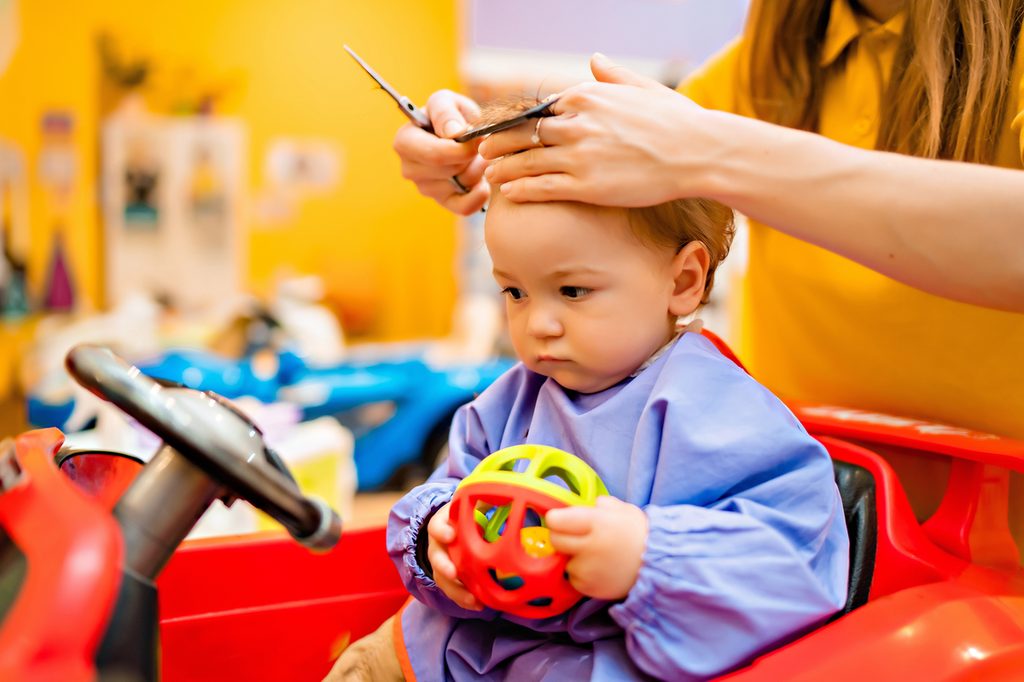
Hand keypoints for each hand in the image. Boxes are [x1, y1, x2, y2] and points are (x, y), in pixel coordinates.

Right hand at [393, 89, 489, 214]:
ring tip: (477, 157)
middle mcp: (409, 168)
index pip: (434, 155)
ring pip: (459, 186)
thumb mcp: (447, 101)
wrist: (462, 131)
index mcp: (405, 141)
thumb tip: (453, 133)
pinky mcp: (442, 201)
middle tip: (480, 146)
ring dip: (477, 171)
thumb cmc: (451, 114)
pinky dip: (479, 196)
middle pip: (449, 171)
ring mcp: (424, 188)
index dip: (461, 150)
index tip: (477, 140)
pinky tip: (483, 182)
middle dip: (470, 158)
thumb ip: (447, 112)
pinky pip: (464, 207)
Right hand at [426, 502, 483, 609]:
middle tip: (454, 573)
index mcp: (443, 524)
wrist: (456, 528)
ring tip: (472, 599)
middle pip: (436, 556)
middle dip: (444, 565)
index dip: (442, 531)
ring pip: (442, 578)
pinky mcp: (448, 578)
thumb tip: (511, 496)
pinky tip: (478, 605)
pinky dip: (463, 599)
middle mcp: (438, 545)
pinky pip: (452, 590)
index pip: (437, 526)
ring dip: (456, 590)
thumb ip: (485, 502)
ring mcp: (441, 562)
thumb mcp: (473, 505)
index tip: (451, 535)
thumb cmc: (468, 515)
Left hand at [480, 53, 709, 206]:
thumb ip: (611, 76)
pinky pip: (542, 186)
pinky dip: (521, 188)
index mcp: (586, 96)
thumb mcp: (642, 88)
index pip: (538, 109)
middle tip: (481, 151)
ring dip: (502, 168)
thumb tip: (594, 60)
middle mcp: (577, 123)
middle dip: (498, 143)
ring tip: (488, 175)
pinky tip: (508, 192)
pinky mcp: (586, 185)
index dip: (515, 121)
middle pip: (523, 133)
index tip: (501, 129)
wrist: (697, 153)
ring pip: (527, 161)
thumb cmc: (674, 121)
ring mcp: (579, 155)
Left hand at [546, 496, 648, 600]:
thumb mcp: (624, 510)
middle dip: (561, 536)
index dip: (557, 518)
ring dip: (574, 557)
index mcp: (597, 523)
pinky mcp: (588, 588)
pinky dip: (582, 574)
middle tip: (575, 536)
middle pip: (555, 539)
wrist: (657, 568)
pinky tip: (598, 569)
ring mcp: (587, 570)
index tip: (561, 519)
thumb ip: (601, 505)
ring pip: (565, 560)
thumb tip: (581, 506)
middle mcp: (589, 547)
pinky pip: (574, 577)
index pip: (556, 520)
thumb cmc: (639, 535)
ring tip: (595, 556)